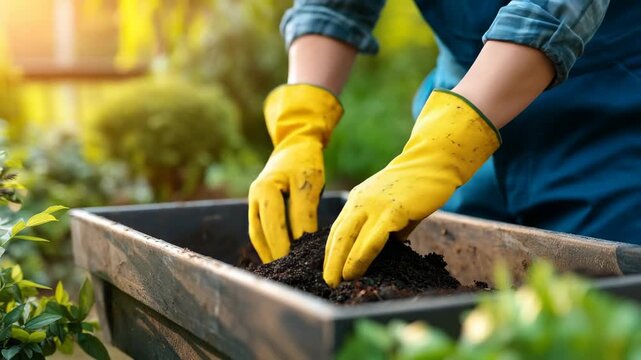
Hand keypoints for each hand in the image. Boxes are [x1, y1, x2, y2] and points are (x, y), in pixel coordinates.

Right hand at [249, 84, 341, 262]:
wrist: (295, 147)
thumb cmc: (304, 164)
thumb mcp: (309, 184)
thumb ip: (304, 212)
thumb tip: (303, 241)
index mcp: (264, 189)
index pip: (272, 223)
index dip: (283, 244)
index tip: (295, 261)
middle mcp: (253, 199)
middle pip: (261, 233)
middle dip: (275, 254)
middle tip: (291, 273)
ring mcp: (253, 206)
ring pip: (259, 236)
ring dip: (270, 254)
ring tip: (285, 272)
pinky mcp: (259, 211)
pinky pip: (262, 233)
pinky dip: (270, 247)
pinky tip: (282, 260)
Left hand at [323, 90, 500, 286]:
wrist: (433, 162)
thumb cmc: (416, 187)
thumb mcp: (391, 207)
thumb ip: (384, 227)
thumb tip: (381, 252)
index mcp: (357, 199)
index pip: (338, 229)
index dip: (332, 251)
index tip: (328, 269)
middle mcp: (360, 201)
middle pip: (338, 235)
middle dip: (331, 261)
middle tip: (328, 283)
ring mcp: (375, 205)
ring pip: (350, 237)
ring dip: (342, 262)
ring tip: (337, 282)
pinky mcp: (393, 211)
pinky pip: (372, 239)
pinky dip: (360, 257)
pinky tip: (355, 270)